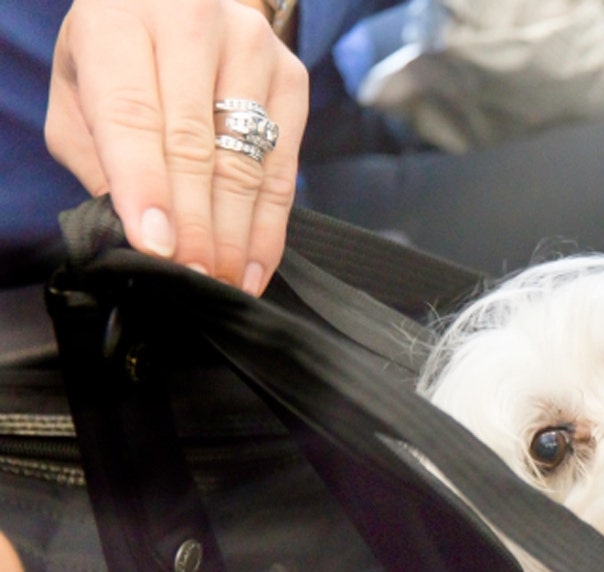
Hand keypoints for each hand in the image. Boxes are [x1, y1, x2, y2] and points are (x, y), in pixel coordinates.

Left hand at [45, 0, 308, 295]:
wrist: (176, 8)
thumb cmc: (119, 57)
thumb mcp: (79, 93)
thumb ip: (99, 158)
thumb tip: (141, 233)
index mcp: (120, 18)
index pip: (134, 113)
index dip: (146, 184)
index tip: (156, 245)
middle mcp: (193, 21)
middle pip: (195, 143)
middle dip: (195, 221)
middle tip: (193, 275)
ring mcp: (252, 47)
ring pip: (245, 159)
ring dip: (234, 231)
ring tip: (222, 279)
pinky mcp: (291, 76)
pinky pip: (283, 166)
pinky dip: (269, 224)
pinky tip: (253, 263)